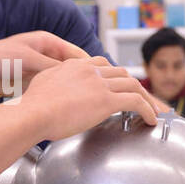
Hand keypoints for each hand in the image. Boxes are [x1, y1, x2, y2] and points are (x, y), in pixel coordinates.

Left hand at [0, 32, 88, 98]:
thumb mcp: (27, 58)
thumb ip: (50, 66)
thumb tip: (72, 73)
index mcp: (46, 42)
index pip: (75, 53)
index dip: (90, 65)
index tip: (101, 77)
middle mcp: (45, 55)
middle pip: (72, 68)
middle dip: (83, 78)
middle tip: (96, 91)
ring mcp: (39, 70)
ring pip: (63, 80)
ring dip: (71, 89)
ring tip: (85, 99)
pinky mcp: (32, 84)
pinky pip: (51, 89)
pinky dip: (58, 96)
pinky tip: (66, 104)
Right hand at [20, 57, 157, 139]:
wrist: (32, 113)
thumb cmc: (32, 106)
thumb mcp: (42, 83)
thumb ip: (54, 81)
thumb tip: (55, 89)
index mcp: (75, 66)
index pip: (102, 64)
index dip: (114, 75)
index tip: (119, 84)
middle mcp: (90, 71)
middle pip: (121, 73)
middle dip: (134, 85)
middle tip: (141, 98)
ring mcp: (99, 84)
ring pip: (133, 85)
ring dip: (146, 98)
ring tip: (153, 110)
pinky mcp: (106, 100)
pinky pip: (135, 102)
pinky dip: (147, 109)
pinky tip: (151, 119)